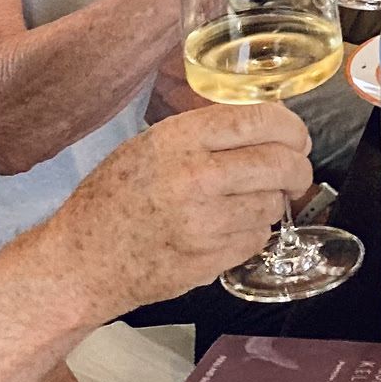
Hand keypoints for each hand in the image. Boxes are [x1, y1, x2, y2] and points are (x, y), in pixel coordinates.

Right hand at [51, 103, 314, 315]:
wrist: (82, 261)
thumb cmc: (112, 199)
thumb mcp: (148, 146)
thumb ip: (203, 134)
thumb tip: (264, 124)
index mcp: (178, 140)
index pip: (258, 120)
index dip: (290, 127)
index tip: (296, 136)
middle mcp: (195, 178)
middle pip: (280, 163)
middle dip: (298, 166)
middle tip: (295, 170)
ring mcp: (205, 224)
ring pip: (273, 204)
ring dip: (272, 202)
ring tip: (247, 201)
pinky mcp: (210, 261)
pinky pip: (257, 239)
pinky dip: (253, 232)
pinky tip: (230, 228)